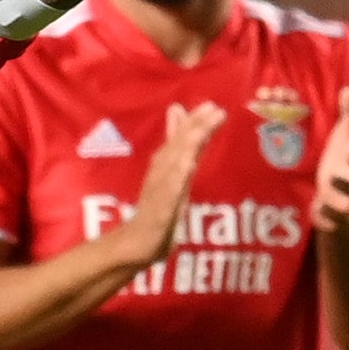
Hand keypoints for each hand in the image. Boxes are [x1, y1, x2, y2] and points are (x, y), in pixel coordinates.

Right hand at [125, 102, 226, 260]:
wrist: (136, 243)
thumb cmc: (157, 210)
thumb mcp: (173, 180)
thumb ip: (181, 155)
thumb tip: (188, 133)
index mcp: (165, 165)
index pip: (180, 139)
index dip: (194, 122)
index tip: (210, 105)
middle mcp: (161, 172)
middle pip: (178, 145)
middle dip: (194, 126)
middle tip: (212, 108)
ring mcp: (160, 189)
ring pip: (174, 162)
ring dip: (188, 144)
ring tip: (203, 129)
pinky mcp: (160, 209)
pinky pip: (170, 190)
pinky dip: (178, 175)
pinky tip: (188, 164)